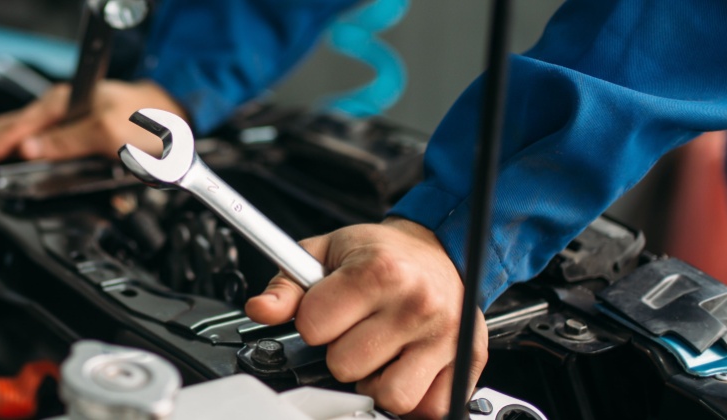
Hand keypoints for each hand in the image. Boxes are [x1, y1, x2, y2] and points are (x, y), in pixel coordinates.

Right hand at [0, 80, 185, 178]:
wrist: (176, 116)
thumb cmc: (150, 120)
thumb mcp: (113, 133)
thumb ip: (69, 143)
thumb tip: (28, 151)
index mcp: (66, 104)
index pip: (17, 130)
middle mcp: (59, 109)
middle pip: (3, 128)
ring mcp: (60, 120)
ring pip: (9, 133)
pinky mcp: (66, 132)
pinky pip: (24, 139)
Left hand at [244, 217, 487, 418]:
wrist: (438, 249)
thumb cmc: (380, 254)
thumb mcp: (324, 253)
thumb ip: (287, 287)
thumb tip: (260, 310)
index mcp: (379, 272)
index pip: (314, 327)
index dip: (313, 322)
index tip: (328, 310)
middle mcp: (416, 305)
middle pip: (345, 366)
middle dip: (341, 352)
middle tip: (356, 329)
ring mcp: (444, 336)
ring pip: (389, 395)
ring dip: (375, 381)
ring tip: (379, 352)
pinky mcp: (466, 361)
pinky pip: (428, 408)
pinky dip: (412, 397)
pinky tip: (404, 367)